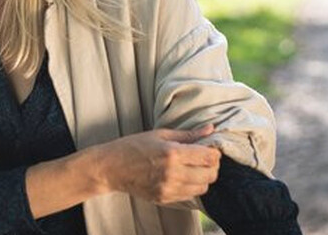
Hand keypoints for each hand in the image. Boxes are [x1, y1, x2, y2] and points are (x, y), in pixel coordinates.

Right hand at [99, 125, 220, 204]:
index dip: (215, 152)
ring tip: (194, 168)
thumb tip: (210, 128)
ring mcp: (168, 188)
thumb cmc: (133, 146)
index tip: (210, 148)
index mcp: (172, 153)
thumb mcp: (160, 134)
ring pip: (203, 188)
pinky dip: (191, 186)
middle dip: (212, 165)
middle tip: (204, 158)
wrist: (112, 167)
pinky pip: (189, 195)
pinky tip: (183, 176)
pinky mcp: (164, 198)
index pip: (209, 157)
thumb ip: (188, 134)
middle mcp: (173, 173)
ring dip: (203, 177)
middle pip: (210, 174)